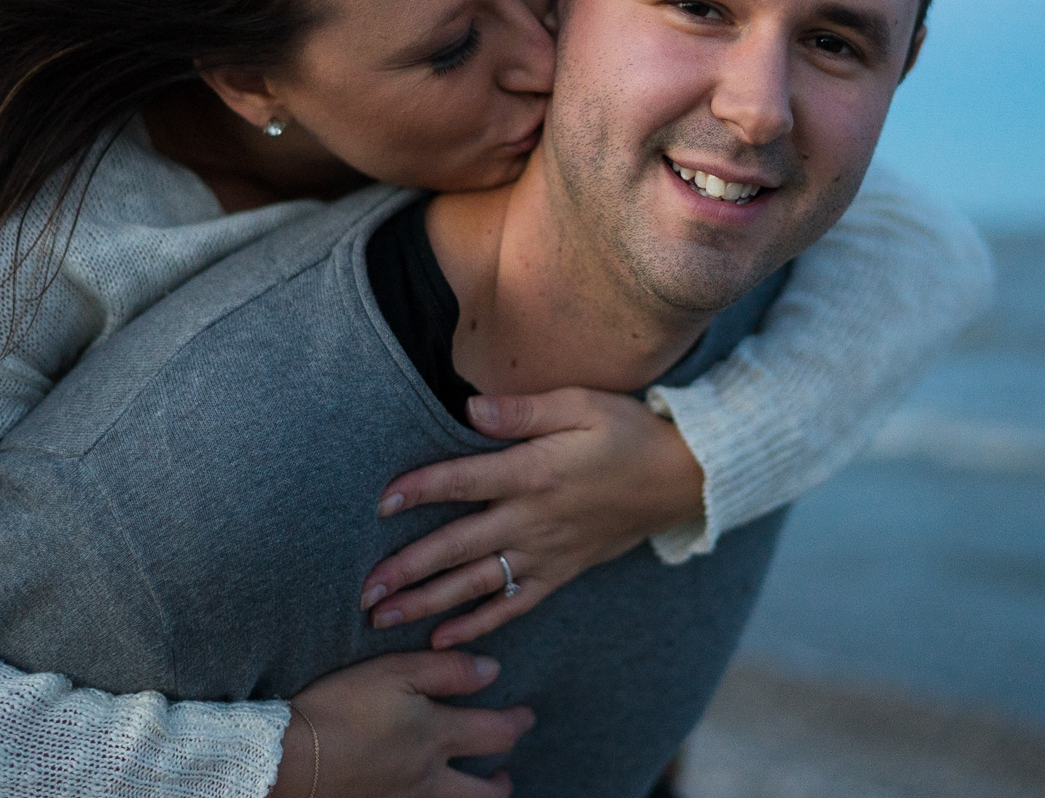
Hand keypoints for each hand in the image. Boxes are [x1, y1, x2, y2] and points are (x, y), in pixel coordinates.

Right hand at [268, 650, 532, 797]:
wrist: (288, 759)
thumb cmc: (340, 707)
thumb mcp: (394, 672)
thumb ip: (447, 671)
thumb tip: (493, 672)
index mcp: (437, 737)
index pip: (497, 734)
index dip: (517, 723)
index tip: (526, 715)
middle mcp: (429, 779)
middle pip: (485, 793)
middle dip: (501, 782)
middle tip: (506, 773)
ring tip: (476, 792)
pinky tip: (427, 796)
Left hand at [359, 388, 704, 648]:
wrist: (681, 479)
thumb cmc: (627, 431)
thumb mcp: (580, 404)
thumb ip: (523, 411)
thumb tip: (469, 410)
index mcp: (534, 472)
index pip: (464, 481)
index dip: (420, 490)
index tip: (380, 502)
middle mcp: (534, 519)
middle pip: (459, 547)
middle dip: (408, 569)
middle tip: (363, 590)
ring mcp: (547, 552)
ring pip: (477, 583)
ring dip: (429, 602)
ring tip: (383, 619)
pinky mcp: (560, 572)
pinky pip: (513, 605)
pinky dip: (477, 624)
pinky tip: (441, 639)